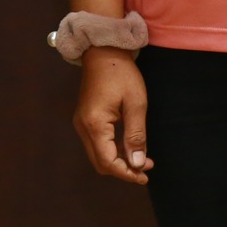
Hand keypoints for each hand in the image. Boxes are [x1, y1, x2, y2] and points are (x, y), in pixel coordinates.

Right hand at [73, 48, 152, 184]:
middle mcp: (83, 127)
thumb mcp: (136, 104)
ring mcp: (81, 123)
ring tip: (140, 159)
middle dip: (123, 170)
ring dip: (118, 162)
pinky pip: (96, 144)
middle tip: (145, 168)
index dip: (127, 173)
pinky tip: (128, 147)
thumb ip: (136, 136)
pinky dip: (111, 151)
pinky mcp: (84, 119)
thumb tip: (137, 164)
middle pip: (100, 163)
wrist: (103, 51)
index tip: (145, 175)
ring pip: (97, 155)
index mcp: (95, 124)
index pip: (108, 162)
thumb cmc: (121, 74)